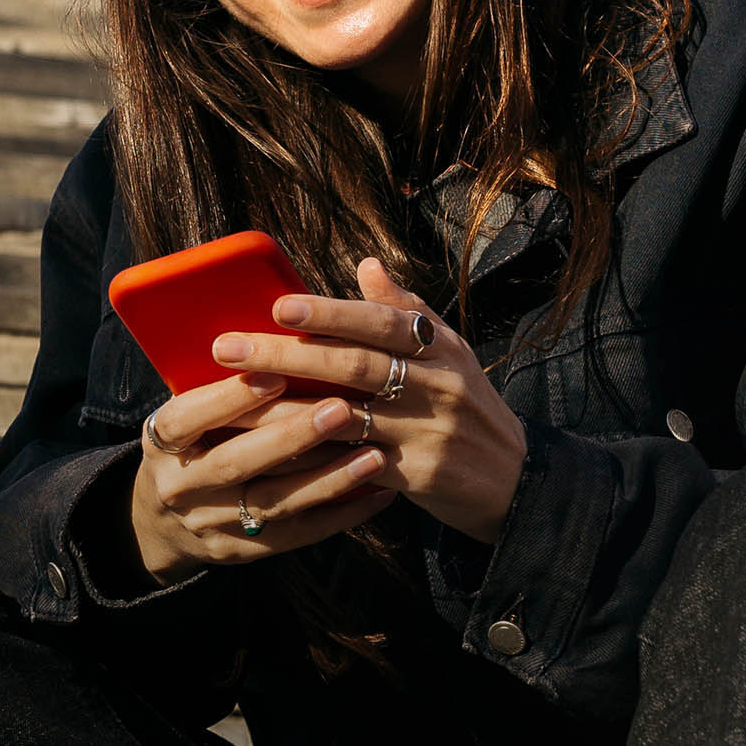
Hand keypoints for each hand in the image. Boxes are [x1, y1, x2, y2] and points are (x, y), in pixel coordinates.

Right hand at [127, 367, 398, 581]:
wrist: (163, 522)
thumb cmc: (192, 443)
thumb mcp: (188, 413)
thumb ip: (224, 381)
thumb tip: (282, 330)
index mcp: (162, 441)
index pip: (189, 417)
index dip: (229, 398)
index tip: (275, 373)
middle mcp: (180, 486)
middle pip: (236, 462)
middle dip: (291, 436)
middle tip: (341, 409)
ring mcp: (212, 524)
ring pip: (274, 503)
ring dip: (329, 478)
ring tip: (375, 454)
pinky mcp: (245, 552)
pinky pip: (299, 535)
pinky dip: (342, 513)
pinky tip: (379, 492)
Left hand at [216, 258, 524, 544]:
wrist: (516, 481)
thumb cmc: (469, 408)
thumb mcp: (451, 354)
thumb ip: (406, 311)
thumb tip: (367, 265)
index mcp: (440, 349)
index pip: (382, 321)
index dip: (331, 312)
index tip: (279, 304)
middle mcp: (437, 385)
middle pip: (354, 364)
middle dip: (288, 354)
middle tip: (228, 346)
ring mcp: (427, 432)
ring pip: (346, 415)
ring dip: (285, 408)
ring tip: (235, 398)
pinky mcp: (417, 476)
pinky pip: (353, 464)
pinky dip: (313, 456)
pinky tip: (271, 451)